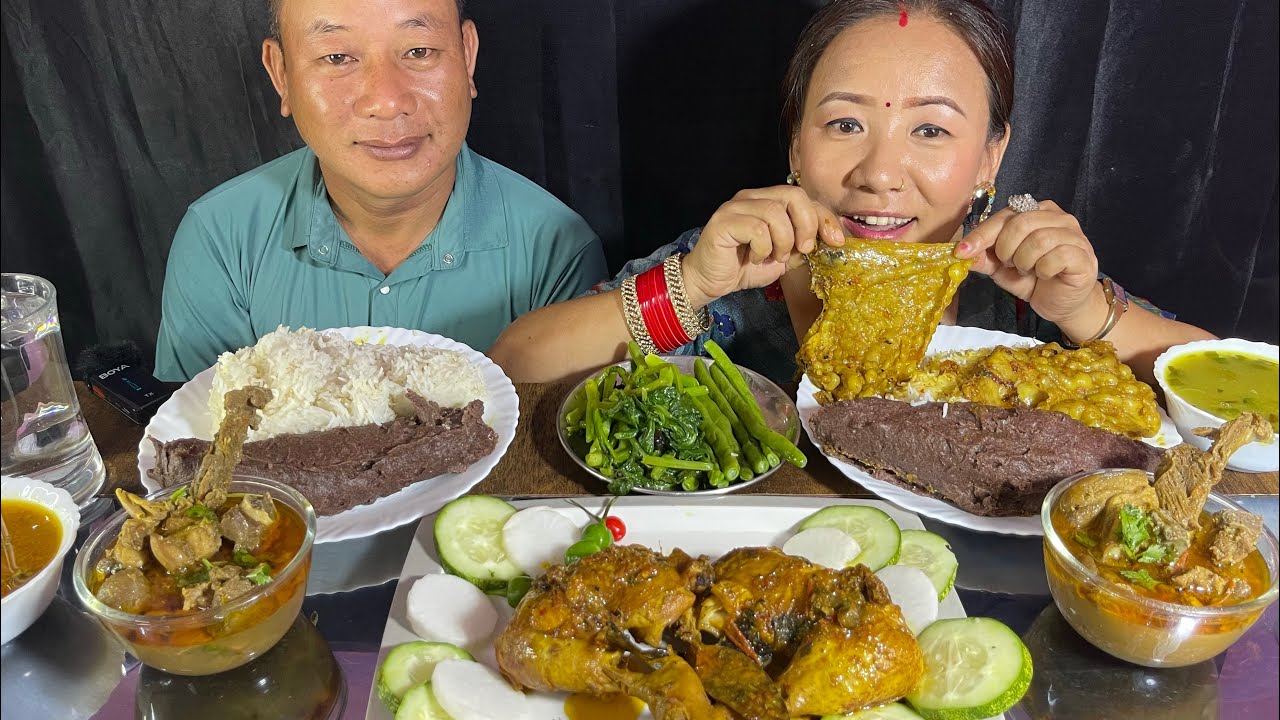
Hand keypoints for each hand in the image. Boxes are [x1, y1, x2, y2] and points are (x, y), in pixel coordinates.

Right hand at [681, 186, 844, 307]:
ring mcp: (735, 207)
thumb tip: (831, 239)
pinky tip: (756, 257)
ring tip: (775, 257)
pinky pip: (756, 228)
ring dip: (783, 240)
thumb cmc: (745, 267)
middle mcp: (751, 197)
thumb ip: (803, 243)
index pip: (803, 197)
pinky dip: (764, 247)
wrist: (711, 281)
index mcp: (767, 200)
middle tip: (803, 249)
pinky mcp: (723, 221)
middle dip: (806, 225)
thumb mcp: (784, 256)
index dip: (823, 217)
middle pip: (793, 195)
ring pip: (775, 212)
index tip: (836, 241)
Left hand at [955, 199, 1099, 324]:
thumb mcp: (1001, 268)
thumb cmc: (1034, 279)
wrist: (1062, 303)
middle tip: (1009, 264)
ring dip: (1024, 261)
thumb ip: (983, 257)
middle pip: (1021, 223)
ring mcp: (1074, 235)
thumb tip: (960, 251)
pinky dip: (1043, 270)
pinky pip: (1056, 256)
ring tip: (1027, 270)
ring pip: (1038, 239)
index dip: (981, 234)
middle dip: (1006, 249)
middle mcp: (1058, 217)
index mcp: (1037, 212)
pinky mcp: (1083, 255)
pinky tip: (1045, 275)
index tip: (962, 251)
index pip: (1005, 216)